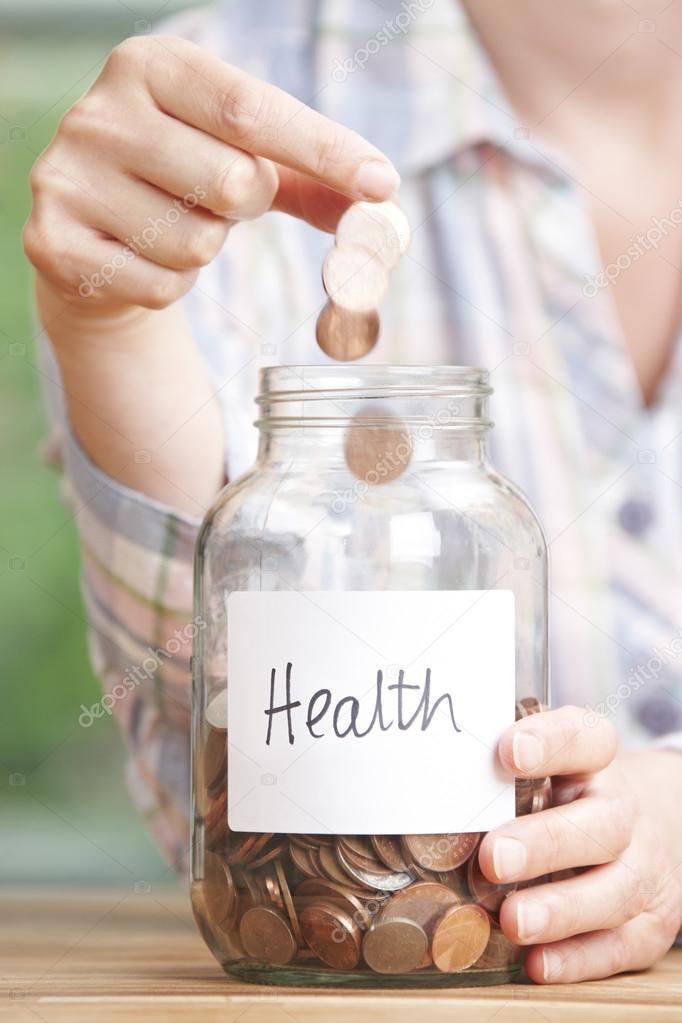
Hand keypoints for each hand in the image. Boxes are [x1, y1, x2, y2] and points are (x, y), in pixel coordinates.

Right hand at [23, 34, 398, 312]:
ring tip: (172, 224)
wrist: (91, 233)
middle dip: (249, 205)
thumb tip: (382, 202)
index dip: (324, 150)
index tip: (381, 184)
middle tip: (221, 199)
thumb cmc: (182, 183)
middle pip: (233, 183)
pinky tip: (143, 257)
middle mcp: (100, 112)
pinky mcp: (53, 241)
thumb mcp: (243, 158)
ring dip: (205, 248)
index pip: (251, 110)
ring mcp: (67, 176)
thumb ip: (311, 176)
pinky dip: (170, 284)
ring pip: (197, 245)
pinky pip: (160, 286)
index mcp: (151, 66)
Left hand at [478, 705, 681, 982]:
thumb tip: (429, 781)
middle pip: (599, 824)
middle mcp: (623, 812)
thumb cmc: (572, 798)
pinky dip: (577, 958)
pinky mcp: (648, 925)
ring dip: (560, 909)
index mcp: (596, 764)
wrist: (654, 831)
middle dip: (545, 843)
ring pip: (613, 891)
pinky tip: (537, 961)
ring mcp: (642, 870)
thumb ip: (502, 772)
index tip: (509, 750)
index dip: (551, 742)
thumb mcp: (551, 769)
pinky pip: (619, 946)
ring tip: (512, 919)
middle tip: (494, 857)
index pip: (586, 740)